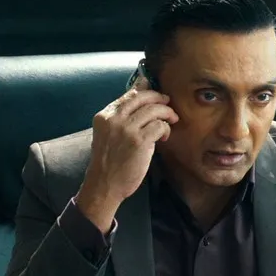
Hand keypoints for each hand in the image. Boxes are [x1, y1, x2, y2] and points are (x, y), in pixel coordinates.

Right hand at [76, 77, 176, 232]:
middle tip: (168, 103)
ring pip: (154, 110)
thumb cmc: (108, 161)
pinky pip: (160, 125)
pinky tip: (165, 136)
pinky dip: (166, 129)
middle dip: (159, 98)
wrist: (104, 185)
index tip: (156, 93)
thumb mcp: (108, 133)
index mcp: (104, 115)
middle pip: (143, 97)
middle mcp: (114, 119)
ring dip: (167, 113)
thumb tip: (141, 90)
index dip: (146, 90)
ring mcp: (127, 129)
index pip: (129, 95)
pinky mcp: (139, 141)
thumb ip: (121, 116)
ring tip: (171, 120)